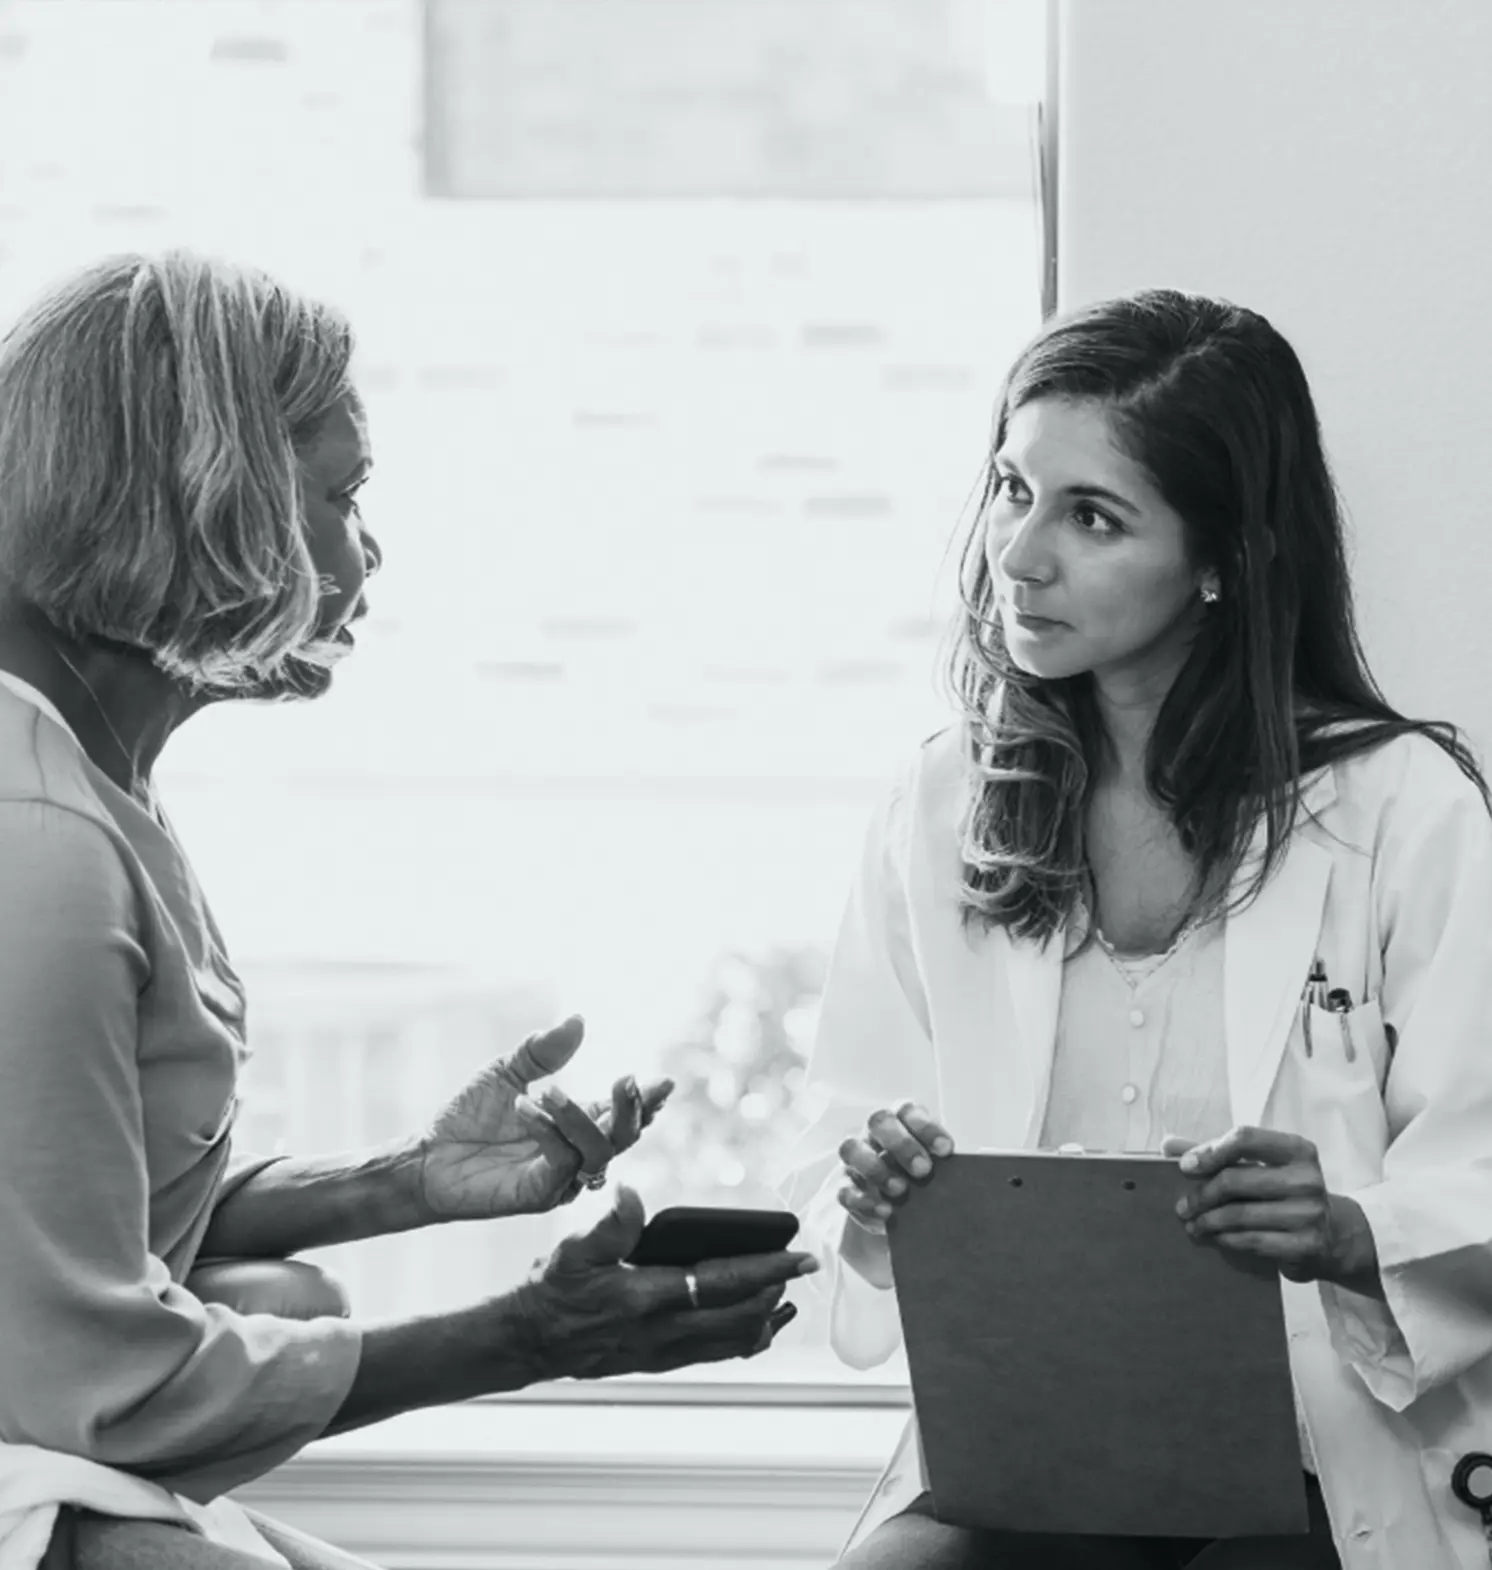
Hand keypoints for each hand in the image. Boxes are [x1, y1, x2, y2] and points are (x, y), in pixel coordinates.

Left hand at [412, 1016, 673, 1221]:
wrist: (428, 1156)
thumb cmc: (469, 1117)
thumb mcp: (508, 1072)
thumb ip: (544, 1050)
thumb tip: (578, 1019)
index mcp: (577, 1123)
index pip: (622, 1113)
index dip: (645, 1100)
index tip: (664, 1082)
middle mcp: (577, 1152)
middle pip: (624, 1137)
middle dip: (632, 1110)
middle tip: (626, 1080)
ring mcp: (561, 1177)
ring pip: (598, 1152)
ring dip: (580, 1116)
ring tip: (549, 1089)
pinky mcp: (538, 1194)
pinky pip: (561, 1163)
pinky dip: (549, 1131)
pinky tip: (526, 1107)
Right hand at [517, 1186, 818, 1378]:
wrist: (528, 1341)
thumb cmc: (551, 1289)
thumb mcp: (572, 1248)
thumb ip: (609, 1223)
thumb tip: (632, 1192)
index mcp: (646, 1296)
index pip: (723, 1282)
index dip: (768, 1269)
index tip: (801, 1256)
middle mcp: (662, 1331)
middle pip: (740, 1316)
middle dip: (776, 1292)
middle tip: (798, 1271)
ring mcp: (662, 1352)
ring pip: (732, 1342)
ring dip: (765, 1320)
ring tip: (786, 1299)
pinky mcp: (658, 1362)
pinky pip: (713, 1354)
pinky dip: (743, 1340)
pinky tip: (753, 1327)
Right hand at [837, 1102, 953, 1235]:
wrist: (894, 1202)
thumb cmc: (920, 1176)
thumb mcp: (935, 1164)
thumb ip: (945, 1162)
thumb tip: (979, 1170)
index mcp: (901, 1121)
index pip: (908, 1110)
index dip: (926, 1127)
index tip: (946, 1150)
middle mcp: (875, 1134)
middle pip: (878, 1121)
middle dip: (902, 1144)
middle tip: (923, 1171)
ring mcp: (856, 1158)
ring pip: (851, 1148)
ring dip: (877, 1169)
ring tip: (901, 1192)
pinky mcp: (844, 1185)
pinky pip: (843, 1189)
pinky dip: (864, 1201)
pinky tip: (885, 1213)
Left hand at [1165, 1126, 1372, 1285]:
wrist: (1333, 1234)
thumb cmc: (1283, 1191)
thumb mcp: (1258, 1165)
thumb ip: (1215, 1152)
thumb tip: (1167, 1144)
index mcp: (1297, 1149)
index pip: (1245, 1138)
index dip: (1210, 1151)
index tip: (1185, 1167)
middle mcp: (1307, 1178)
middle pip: (1235, 1179)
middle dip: (1201, 1195)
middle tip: (1182, 1206)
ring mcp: (1310, 1213)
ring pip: (1239, 1214)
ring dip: (1208, 1221)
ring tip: (1193, 1224)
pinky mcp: (1308, 1245)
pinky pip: (1252, 1240)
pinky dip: (1227, 1239)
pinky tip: (1215, 1237)